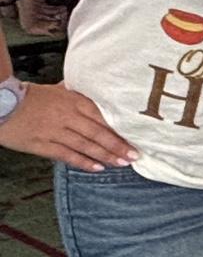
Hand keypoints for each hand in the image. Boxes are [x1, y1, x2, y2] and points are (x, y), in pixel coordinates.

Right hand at [0, 83, 137, 170]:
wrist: (1, 103)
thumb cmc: (31, 96)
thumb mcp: (57, 89)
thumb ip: (78, 93)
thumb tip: (97, 90)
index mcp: (73, 101)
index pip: (102, 116)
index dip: (120, 128)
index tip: (135, 136)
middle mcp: (67, 116)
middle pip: (98, 132)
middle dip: (118, 145)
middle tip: (135, 155)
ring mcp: (54, 132)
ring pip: (85, 145)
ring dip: (106, 155)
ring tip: (122, 163)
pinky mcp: (41, 145)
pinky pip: (66, 155)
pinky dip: (83, 162)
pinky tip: (97, 168)